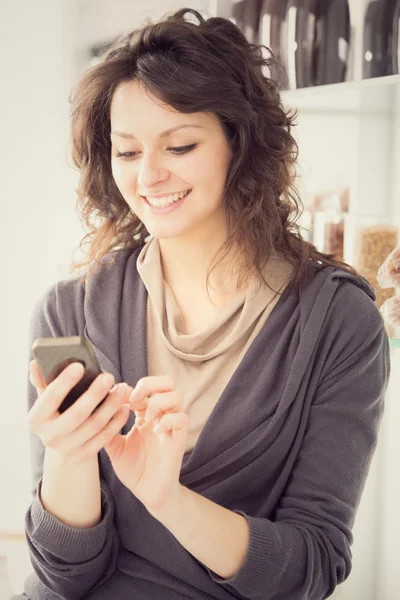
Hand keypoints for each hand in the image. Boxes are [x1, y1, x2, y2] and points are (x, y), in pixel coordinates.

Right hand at [28, 359, 131, 462]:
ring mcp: (68, 448)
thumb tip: (35, 363)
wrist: (64, 445)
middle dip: (94, 394)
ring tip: (122, 388)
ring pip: (94, 425)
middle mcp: (50, 437)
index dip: (64, 382)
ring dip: (110, 405)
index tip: (79, 365)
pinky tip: (125, 407)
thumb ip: (43, 381)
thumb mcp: (47, 400)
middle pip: (76, 414)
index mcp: (36, 419)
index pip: (50, 398)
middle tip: (109, 376)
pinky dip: (116, 421)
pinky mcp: (84, 455)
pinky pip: (104, 437)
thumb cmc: (57, 412)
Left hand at [103, 376, 187, 512]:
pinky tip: (155, 432)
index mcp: (145, 414)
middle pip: (167, 382)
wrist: (149, 494)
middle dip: (149, 385)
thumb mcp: (114, 447)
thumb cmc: (134, 470)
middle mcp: (161, 416)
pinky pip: (181, 419)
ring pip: (176, 396)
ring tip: (146, 418)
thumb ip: (107, 429)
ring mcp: (172, 426)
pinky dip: (168, 420)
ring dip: (158, 402)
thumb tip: (94, 411)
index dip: (132, 388)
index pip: (146, 386)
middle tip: (134, 400)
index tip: (117, 398)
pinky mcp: (179, 439)